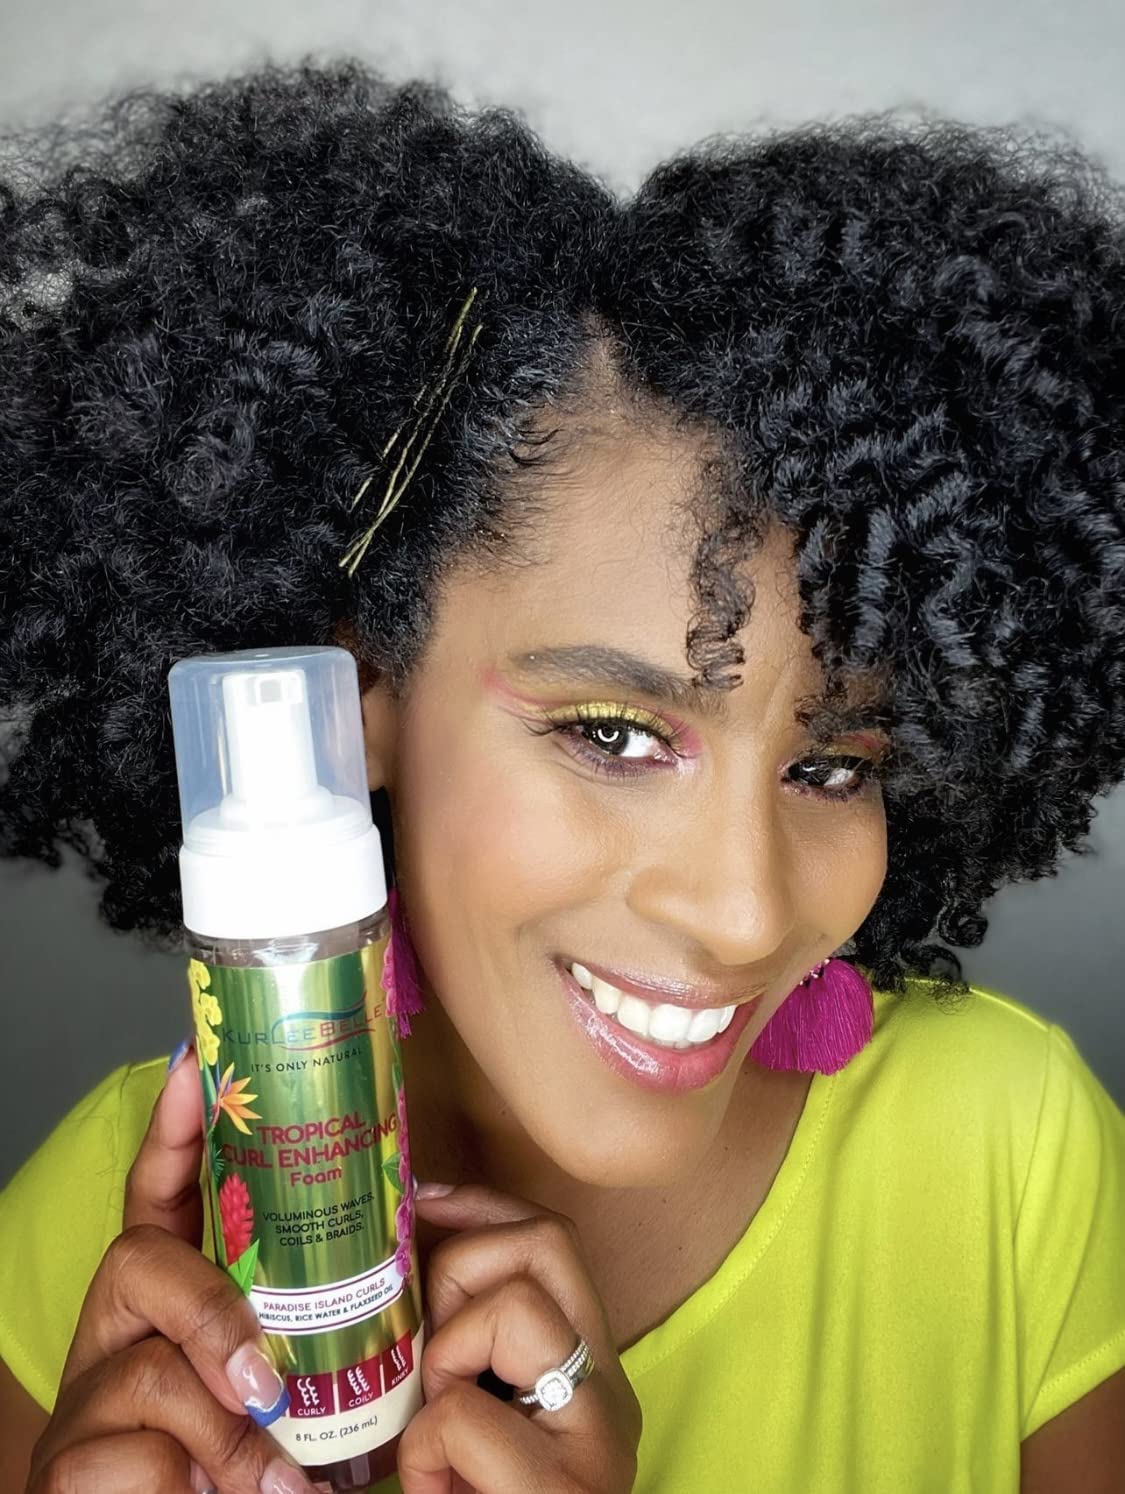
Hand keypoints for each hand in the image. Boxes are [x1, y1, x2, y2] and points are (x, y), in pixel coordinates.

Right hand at [26, 1047, 316, 1493]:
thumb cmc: (245, 1455)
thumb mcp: (281, 1369)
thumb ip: (315, 1308)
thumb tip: (411, 1208)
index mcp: (166, 1299)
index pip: (157, 1194)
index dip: (173, 1128)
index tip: (193, 1061)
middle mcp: (116, 1331)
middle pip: (140, 1264)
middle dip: (214, 1318)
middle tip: (270, 1390)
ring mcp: (85, 1398)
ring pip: (156, 1375)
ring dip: (231, 1440)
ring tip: (282, 1486)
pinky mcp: (68, 1468)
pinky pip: (138, 1457)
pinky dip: (198, 1489)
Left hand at [400, 1184, 642, 1493]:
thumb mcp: (486, 1412)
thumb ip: (473, 1343)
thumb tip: (410, 1249)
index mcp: (594, 1368)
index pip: (555, 1242)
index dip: (484, 1205)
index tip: (426, 1201)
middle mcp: (611, 1391)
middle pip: (547, 1244)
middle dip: (461, 1262)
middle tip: (428, 1342)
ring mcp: (598, 1437)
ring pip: (516, 1306)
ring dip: (447, 1353)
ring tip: (436, 1425)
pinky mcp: (559, 1487)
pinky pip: (463, 1411)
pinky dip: (421, 1444)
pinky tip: (433, 1483)